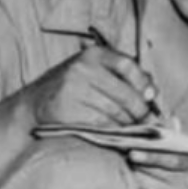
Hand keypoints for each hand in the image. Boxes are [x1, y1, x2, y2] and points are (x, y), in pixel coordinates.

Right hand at [24, 45, 157, 127]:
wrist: (35, 103)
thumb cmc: (72, 88)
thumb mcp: (93, 72)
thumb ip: (121, 76)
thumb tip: (152, 92)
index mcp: (92, 55)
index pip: (127, 65)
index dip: (143, 83)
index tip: (150, 97)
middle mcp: (82, 69)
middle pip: (125, 94)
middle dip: (140, 111)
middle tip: (146, 121)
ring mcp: (73, 89)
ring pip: (115, 112)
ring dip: (127, 123)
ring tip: (130, 127)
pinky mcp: (67, 110)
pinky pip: (101, 125)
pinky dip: (113, 131)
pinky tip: (115, 133)